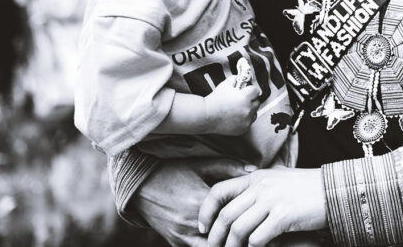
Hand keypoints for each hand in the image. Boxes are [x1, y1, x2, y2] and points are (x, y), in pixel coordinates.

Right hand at [132, 157, 255, 246]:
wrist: (139, 185)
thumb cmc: (172, 171)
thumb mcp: (200, 164)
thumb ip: (228, 166)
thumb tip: (254, 168)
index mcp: (200, 201)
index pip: (232, 215)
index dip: (248, 218)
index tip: (263, 219)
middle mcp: (191, 222)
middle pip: (223, 237)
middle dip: (239, 236)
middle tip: (258, 234)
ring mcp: (182, 235)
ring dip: (226, 244)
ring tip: (242, 239)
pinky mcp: (175, 242)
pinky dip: (211, 246)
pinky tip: (224, 241)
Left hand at [198, 167, 326, 246]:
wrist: (336, 190)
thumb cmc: (307, 188)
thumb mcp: (278, 179)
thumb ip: (259, 186)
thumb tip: (239, 196)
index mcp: (256, 177)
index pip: (219, 191)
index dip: (206, 211)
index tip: (203, 227)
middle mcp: (261, 186)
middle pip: (226, 215)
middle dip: (215, 238)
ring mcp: (272, 201)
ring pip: (238, 230)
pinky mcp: (284, 216)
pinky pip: (257, 238)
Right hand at [205, 79, 259, 135]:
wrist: (206, 116)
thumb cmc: (215, 100)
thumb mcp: (225, 84)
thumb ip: (235, 79)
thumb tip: (241, 78)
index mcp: (245, 97)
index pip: (256, 91)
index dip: (250, 89)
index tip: (247, 90)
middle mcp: (248, 109)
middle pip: (256, 102)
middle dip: (250, 100)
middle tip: (241, 100)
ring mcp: (246, 120)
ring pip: (254, 112)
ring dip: (249, 110)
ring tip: (238, 108)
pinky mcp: (243, 128)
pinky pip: (249, 122)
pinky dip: (245, 119)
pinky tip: (236, 116)